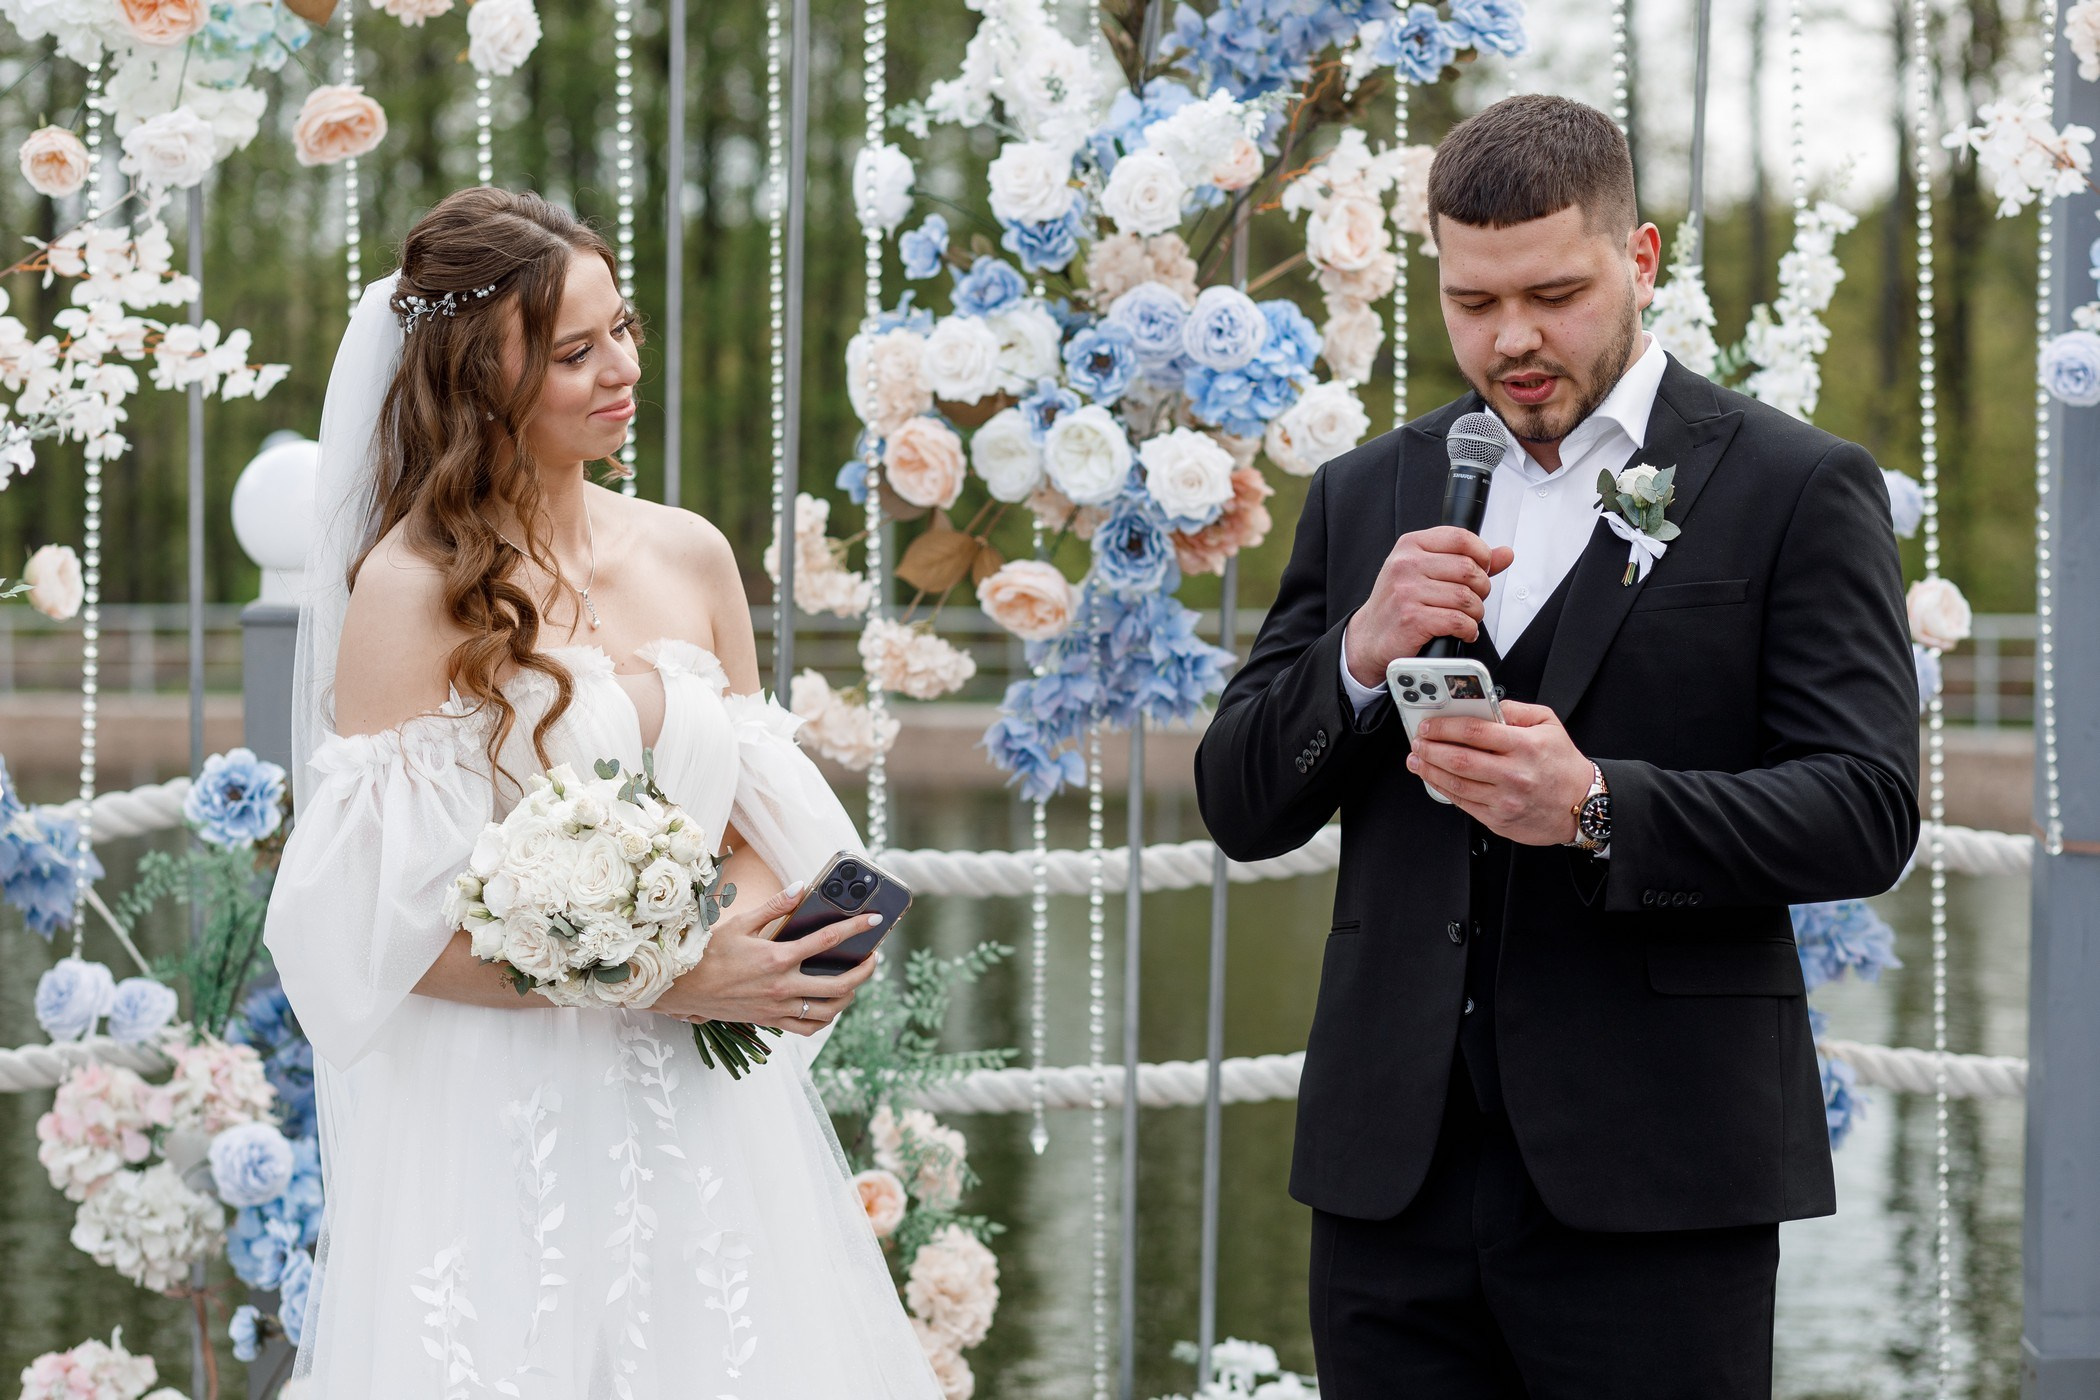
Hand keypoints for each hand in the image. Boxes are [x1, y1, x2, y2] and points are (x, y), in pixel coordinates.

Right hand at [651, 882, 882, 1035]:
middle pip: (840, 983)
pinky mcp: (770, 1021)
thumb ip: (775, 906)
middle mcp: (782, 986)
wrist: (681, 987)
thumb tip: (801, 886)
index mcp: (777, 958)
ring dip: (849, 996)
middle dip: (865, 970)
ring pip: (829, 1010)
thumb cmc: (708, 952)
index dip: (855, 928)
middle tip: (874, 958)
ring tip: (855, 981)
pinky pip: (808, 1027)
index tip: (875, 920)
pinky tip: (829, 1005)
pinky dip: (825, 1018)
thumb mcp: (740, 922)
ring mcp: (778, 1007)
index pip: (827, 940)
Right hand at [1344, 527, 1516, 688]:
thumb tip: (1505, 554)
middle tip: (1473, 599)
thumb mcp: (1426, 571)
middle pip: (1469, 569)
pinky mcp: (1412, 618)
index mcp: (1411, 545)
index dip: (1482, 554)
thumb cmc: (1399, 602)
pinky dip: (1468, 630)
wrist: (1369, 636)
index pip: (1460, 538)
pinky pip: (1459, 622)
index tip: (1482, 569)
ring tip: (1467, 618)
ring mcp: (1407, 591)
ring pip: (1467, 598)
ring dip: (1476, 613)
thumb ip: (1466, 560)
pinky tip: (1462, 632)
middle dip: (1481, 589)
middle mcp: (1406, 564)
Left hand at [1406, 700, 1592, 845]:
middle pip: (1459, 759)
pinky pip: (1463, 803)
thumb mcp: (1549, 724)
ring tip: (1417, 759)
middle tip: (1417, 741)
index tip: (1429, 724)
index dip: (1444, 726)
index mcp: (1525, 746)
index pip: (1474, 731)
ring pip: (1456, 784)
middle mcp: (1514, 774)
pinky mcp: (1499, 819)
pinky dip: (1443, 790)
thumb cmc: (1563, 764)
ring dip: (1429, 770)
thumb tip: (1485, 704)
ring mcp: (1505, 800)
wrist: (1583, 805)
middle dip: (1430, 748)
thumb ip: (1515, 709)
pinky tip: (1434, 779)